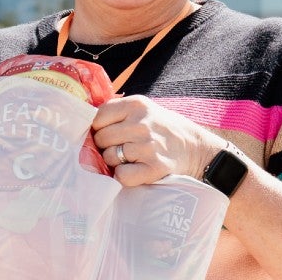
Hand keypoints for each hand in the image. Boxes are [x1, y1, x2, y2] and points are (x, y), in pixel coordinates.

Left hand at [90, 95, 225, 186]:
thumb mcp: (145, 109)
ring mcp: (147, 146)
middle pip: (101, 139)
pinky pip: (121, 176)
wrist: (196, 148)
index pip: (98, 116)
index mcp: (137, 105)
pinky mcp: (154, 168)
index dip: (98, 128)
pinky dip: (124, 176)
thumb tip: (85, 121)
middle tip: (119, 148)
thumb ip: (118, 112)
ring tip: (130, 158)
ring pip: (108, 158)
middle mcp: (141, 124)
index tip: (106, 133)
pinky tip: (135, 170)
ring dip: (114, 162)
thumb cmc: (163, 129)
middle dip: (105, 146)